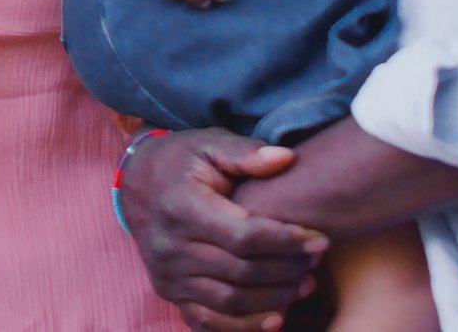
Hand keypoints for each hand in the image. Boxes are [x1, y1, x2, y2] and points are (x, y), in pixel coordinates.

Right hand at [120, 130, 326, 331]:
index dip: (286, 241)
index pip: (243, 236)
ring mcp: (166, 275)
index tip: (320, 239)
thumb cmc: (181, 162)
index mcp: (181, 207)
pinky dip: (244, 326)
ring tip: (306, 284)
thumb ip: (247, 152)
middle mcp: (169, 247)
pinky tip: (277, 318)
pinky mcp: (168, 293)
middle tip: (317, 260)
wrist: (137, 183)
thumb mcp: (210, 144)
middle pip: (242, 271)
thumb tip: (287, 158)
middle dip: (288, 269)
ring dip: (276, 298)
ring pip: (231, 301)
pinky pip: (208, 321)